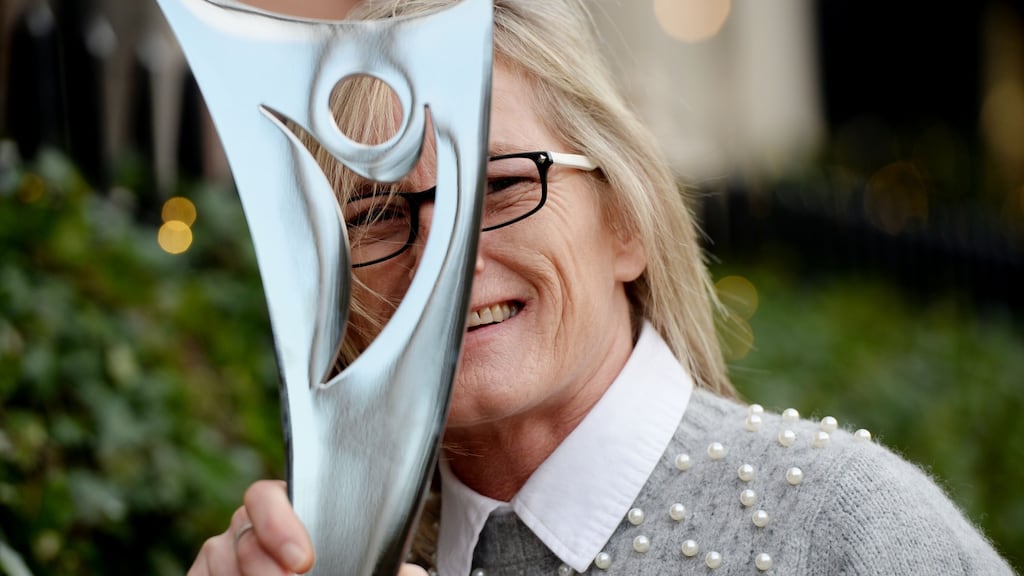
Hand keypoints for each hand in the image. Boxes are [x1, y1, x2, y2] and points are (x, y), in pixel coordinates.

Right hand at [187, 480, 429, 574]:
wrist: (315, 575)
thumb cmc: (342, 569)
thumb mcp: (367, 570)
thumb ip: (388, 569)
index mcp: (293, 512)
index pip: (269, 496)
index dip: (280, 522)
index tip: (302, 561)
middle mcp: (251, 528)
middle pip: (242, 529)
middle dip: (263, 562)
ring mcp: (222, 554)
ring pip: (218, 555)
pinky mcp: (202, 575)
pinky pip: (198, 575)